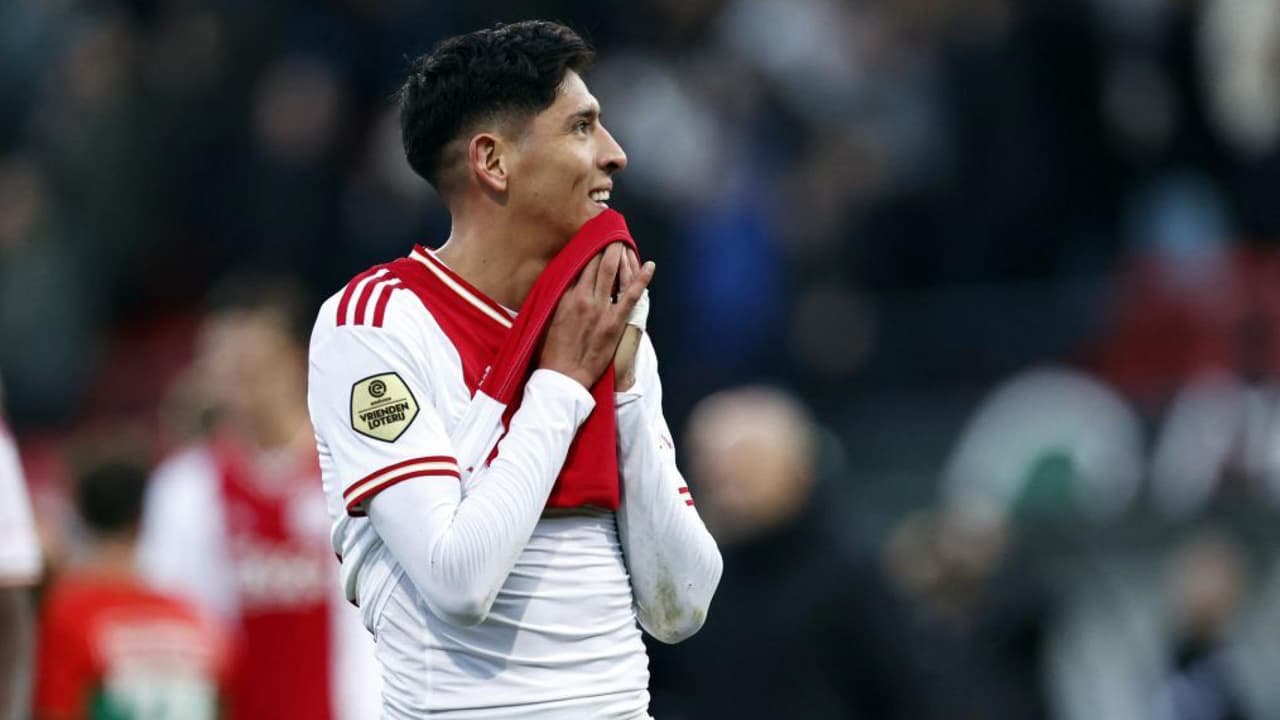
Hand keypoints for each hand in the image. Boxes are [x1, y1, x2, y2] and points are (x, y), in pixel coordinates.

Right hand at [539, 243, 654, 389]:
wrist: (563, 376)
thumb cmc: (552, 352)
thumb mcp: (547, 320)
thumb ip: (557, 300)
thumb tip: (562, 285)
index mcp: (565, 297)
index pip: (579, 267)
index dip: (588, 251)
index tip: (593, 240)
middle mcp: (583, 299)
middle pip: (596, 265)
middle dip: (605, 247)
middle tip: (611, 233)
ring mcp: (600, 309)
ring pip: (612, 274)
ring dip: (619, 255)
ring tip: (623, 241)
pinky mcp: (614, 322)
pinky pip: (631, 296)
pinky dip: (641, 279)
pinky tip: (649, 266)